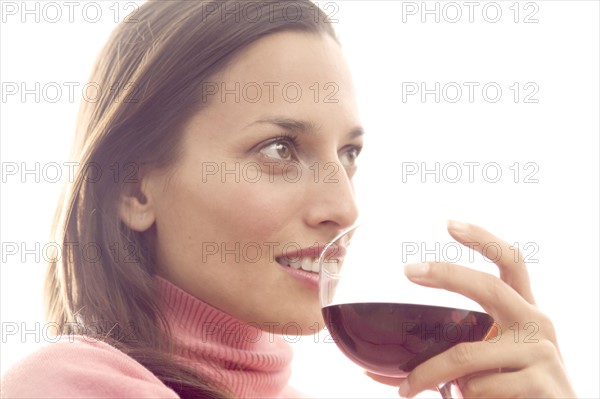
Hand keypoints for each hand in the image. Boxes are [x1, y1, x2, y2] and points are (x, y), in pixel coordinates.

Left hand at [366, 220, 575, 397]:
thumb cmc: (512, 388)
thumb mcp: (488, 361)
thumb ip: (455, 351)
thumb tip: (375, 369)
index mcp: (523, 311)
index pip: (510, 263)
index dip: (483, 239)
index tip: (449, 223)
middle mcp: (537, 323)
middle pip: (489, 287)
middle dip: (446, 274)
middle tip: (409, 270)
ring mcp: (543, 353)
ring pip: (465, 357)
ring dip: (431, 374)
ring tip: (414, 388)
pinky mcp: (542, 385)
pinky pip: (478, 388)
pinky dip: (461, 398)